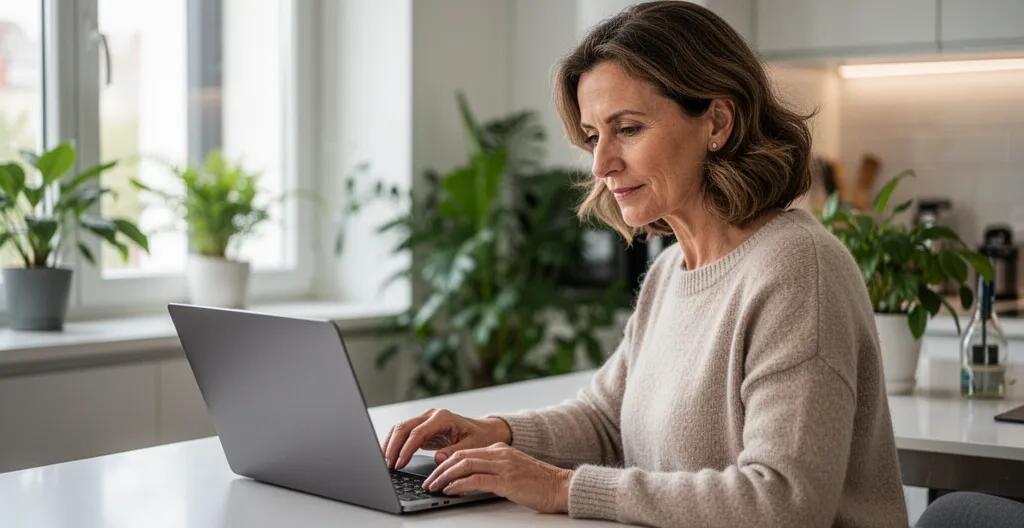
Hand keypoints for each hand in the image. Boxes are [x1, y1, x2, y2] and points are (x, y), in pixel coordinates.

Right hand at [381, 408, 511, 469]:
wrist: (484, 431)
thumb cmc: (479, 437)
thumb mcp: (471, 446)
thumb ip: (454, 452)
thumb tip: (437, 458)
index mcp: (442, 418)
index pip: (417, 432)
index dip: (406, 448)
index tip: (399, 463)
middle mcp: (431, 415)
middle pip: (404, 427)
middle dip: (393, 446)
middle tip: (387, 465)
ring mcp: (425, 419)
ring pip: (400, 429)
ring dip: (390, 445)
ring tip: (385, 462)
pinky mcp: (422, 427)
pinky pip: (404, 434)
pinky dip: (395, 444)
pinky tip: (390, 456)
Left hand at [421, 442, 572, 513]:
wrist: (561, 487)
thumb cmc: (538, 483)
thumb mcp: (512, 470)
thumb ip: (493, 470)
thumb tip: (468, 480)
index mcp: (500, 449)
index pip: (465, 452)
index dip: (446, 463)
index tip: (435, 473)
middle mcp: (499, 454)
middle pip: (460, 457)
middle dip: (440, 470)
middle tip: (428, 481)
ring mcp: (503, 466)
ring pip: (464, 466)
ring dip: (445, 477)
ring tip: (434, 486)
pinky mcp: (506, 481)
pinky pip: (475, 480)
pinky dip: (459, 485)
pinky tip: (450, 491)